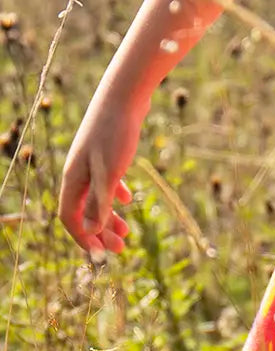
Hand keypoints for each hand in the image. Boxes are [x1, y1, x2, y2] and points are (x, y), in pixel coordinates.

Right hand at [58, 83, 147, 258]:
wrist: (124, 95)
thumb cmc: (116, 133)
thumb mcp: (109, 172)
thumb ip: (99, 202)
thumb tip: (90, 233)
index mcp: (73, 179)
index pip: (70, 218)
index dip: (83, 238)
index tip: (102, 255)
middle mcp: (78, 172)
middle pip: (84, 211)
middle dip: (100, 233)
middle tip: (121, 249)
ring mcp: (91, 161)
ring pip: (96, 197)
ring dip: (109, 216)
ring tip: (128, 231)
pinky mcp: (106, 151)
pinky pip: (106, 180)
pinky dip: (115, 193)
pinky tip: (128, 198)